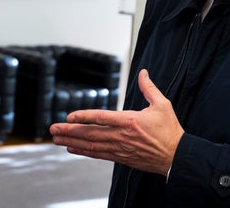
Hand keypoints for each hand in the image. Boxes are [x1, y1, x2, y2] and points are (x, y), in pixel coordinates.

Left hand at [49, 69, 184, 175]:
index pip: (101, 118)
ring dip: (72, 142)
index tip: (69, 116)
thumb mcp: (162, 105)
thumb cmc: (170, 131)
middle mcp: (121, 136)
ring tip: (56, 139)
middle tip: (52, 129)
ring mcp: (120, 148)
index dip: (83, 116)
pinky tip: (72, 148)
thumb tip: (143, 72)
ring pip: (91, 145)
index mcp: (130, 121)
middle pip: (90, 133)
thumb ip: (149, 88)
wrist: (177, 157)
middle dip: (69, 131)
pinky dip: (84, 152)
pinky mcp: (121, 157)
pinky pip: (98, 154)